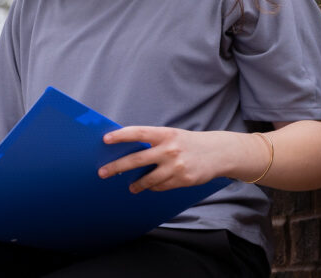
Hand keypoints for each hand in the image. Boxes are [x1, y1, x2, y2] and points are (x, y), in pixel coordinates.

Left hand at [97, 126, 245, 193]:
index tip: (106, 139)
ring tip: (131, 187)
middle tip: (103, 172)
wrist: (218, 153)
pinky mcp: (182, 180)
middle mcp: (169, 149)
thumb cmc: (189, 143)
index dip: (121, 135)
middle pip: (137, 159)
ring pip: (148, 179)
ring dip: (136, 184)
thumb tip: (127, 151)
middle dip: (117, 167)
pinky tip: (151, 186)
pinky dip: (154, 186)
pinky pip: (161, 186)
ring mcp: (176, 166)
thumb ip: (153, 142)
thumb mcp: (172, 136)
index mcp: (165, 134)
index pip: (139, 133)